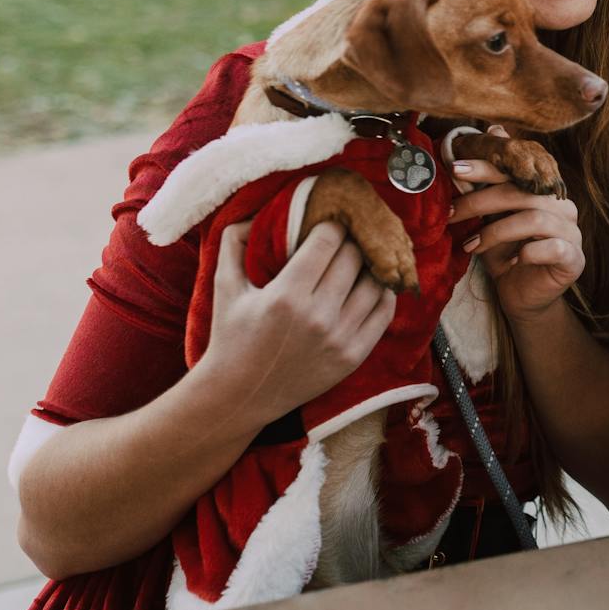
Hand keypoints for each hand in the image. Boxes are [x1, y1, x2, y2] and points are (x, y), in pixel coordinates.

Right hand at [196, 221, 396, 426]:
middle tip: (348, 234)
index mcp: (286, 295)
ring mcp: (340, 338)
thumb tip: (256, 213)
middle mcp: (318, 316)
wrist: (240, 395)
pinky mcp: (353, 356)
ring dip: (370, 265)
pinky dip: (382, 293)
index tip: (330, 219)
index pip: (329, 240)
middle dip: (351, 240)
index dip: (332, 223)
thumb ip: (234, 243)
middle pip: (355, 257)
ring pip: (375, 282)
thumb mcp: (224, 286)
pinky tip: (372, 284)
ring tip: (361, 257)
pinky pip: (384, 312)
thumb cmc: (230, 336)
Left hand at [450, 135, 584, 324]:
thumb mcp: (492, 216)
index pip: (518, 170)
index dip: (487, 167)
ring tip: (471, 245)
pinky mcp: (574, 259)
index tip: (454, 169)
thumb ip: (492, 180)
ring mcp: (572, 233)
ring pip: (534, 219)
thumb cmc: (505, 253)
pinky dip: (528, 252)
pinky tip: (511, 262)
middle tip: (450, 214)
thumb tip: (494, 129)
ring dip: (495, 231)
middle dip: (480, 201)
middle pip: (522, 193)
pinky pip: (553, 247)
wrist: (522, 297)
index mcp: (544, 190)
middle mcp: (563, 206)